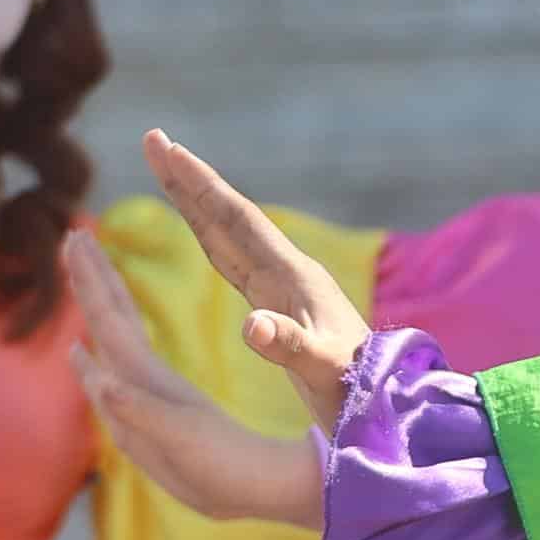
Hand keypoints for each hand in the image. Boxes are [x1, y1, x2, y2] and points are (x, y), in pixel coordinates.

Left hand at [66, 232, 325, 523]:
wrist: (287, 499)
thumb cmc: (246, 476)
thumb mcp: (194, 446)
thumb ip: (147, 417)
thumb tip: (104, 382)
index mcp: (150, 396)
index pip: (112, 331)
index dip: (94, 285)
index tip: (76, 241)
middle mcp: (146, 401)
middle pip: (108, 330)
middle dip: (91, 283)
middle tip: (73, 236)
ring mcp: (158, 409)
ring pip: (118, 348)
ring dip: (102, 308)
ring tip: (86, 276)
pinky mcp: (178, 416)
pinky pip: (135, 372)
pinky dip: (117, 349)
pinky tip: (96, 352)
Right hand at [140, 130, 369, 432]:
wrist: (386, 401)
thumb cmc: (355, 388)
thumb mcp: (321, 369)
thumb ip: (290, 346)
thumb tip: (251, 326)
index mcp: (292, 277)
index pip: (236, 219)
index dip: (199, 184)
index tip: (166, 146)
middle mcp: (288, 271)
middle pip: (228, 215)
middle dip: (189, 179)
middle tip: (153, 139)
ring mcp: (285, 285)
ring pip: (229, 232)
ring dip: (196, 202)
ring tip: (168, 169)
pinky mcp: (281, 303)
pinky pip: (235, 258)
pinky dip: (212, 237)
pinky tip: (203, 229)